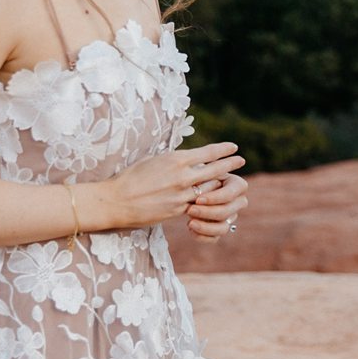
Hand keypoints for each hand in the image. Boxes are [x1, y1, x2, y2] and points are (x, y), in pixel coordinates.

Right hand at [91, 142, 243, 230]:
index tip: (233, 147)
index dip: (223, 150)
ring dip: (220, 183)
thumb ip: (174, 159)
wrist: (117, 201)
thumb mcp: (154, 159)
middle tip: (240, 160)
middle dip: (230, 164)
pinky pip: (198, 204)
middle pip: (215, 170)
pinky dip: (207, 199)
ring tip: (230, 179)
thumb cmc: (131, 177)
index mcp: (176, 160)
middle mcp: (182, 177)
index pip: (208, 153)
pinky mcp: (177, 210)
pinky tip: (213, 197)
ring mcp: (182, 195)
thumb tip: (188, 158)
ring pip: (210, 189)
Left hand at [185, 172, 249, 242]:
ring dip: (205, 227)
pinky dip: (202, 236)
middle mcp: (239, 202)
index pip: (230, 194)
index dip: (214, 199)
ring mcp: (231, 217)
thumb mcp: (201, 171)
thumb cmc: (197, 173)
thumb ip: (204, 177)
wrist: (192, 184)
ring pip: (222, 228)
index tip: (198, 199)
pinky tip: (190, 229)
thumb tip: (200, 187)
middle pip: (226, 212)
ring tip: (190, 222)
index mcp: (238, 185)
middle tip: (190, 210)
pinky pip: (214, 238)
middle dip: (207, 213)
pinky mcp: (221, 228)